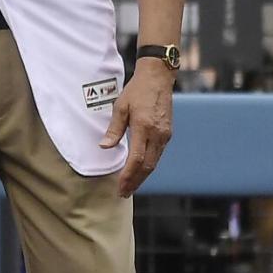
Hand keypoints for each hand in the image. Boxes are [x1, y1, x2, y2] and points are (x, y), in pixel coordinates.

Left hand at [98, 60, 173, 197]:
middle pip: (147, 166)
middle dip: (135, 182)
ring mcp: (165, 134)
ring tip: (130, 187)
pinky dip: (148, 166)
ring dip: (142, 176)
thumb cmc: (137, 90)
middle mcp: (157, 133)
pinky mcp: (167, 133)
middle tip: (123, 194)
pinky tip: (139, 171)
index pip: (137, 159)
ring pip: (154, 162)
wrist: (158, 78)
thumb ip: (114, 129)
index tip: (120, 187)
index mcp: (144, 126)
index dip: (128, 176)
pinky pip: (157, 154)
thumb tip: (104, 147)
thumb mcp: (120, 107)